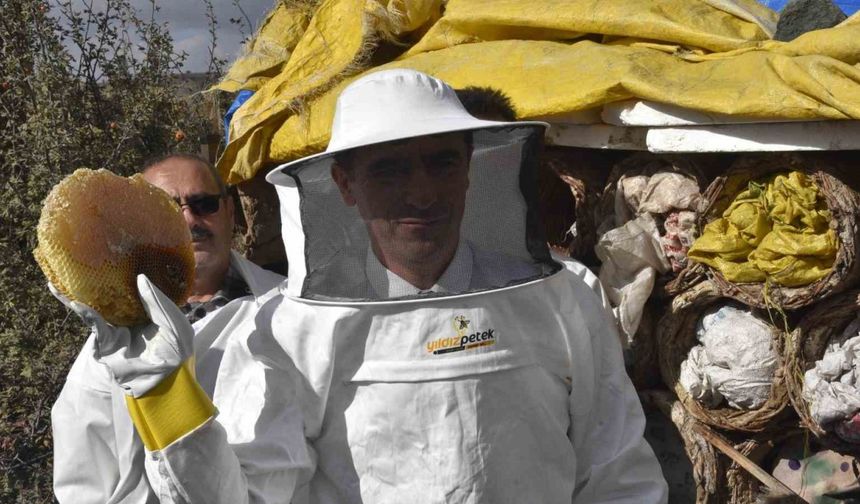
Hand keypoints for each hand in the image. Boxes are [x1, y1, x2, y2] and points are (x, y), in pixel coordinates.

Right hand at [49, 275, 193, 397]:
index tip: (116, 255)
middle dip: (95, 283)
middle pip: (110, 296)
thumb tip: (140, 278)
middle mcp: (130, 317)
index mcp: (149, 310)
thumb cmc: (177, 349)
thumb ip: (157, 300)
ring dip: (78, 295)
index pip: (134, 288)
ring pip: (95, 308)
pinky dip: (84, 312)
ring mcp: (116, 329)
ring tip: (60, 279)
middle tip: (80, 262)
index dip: (125, 274)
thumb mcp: (173, 321)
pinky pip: (93, 324)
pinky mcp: (106, 342)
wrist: (166, 379)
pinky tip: (73, 300)